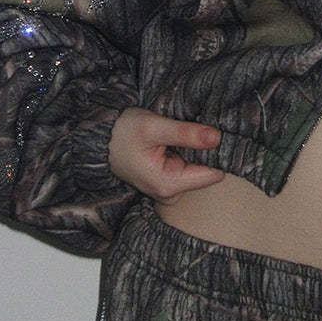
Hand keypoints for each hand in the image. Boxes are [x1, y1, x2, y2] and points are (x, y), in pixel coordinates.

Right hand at [108, 107, 224, 203]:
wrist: (100, 139)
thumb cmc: (123, 132)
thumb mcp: (154, 126)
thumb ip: (186, 133)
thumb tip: (217, 138)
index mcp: (168, 184)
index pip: (211, 174)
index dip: (219, 154)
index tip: (221, 135)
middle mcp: (170, 194)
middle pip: (207, 174)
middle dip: (208, 153)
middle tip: (202, 129)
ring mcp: (168, 190)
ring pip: (199, 171)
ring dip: (198, 153)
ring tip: (189, 134)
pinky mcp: (168, 182)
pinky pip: (189, 169)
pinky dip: (189, 155)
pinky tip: (181, 142)